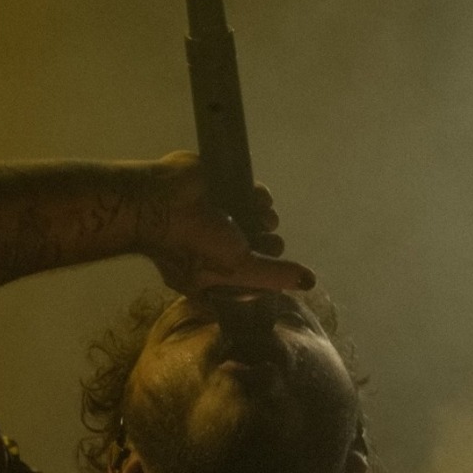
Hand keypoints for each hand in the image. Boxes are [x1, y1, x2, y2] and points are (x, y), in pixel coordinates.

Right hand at [139, 152, 314, 293]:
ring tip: (262, 219)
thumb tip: (309, 283)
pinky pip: (252, 194)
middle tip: (268, 245)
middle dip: (269, 247)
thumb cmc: (195, 246)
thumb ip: (274, 276)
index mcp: (211, 273)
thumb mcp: (238, 270)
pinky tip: (257, 200)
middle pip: (258, 248)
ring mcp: (219, 217)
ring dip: (266, 219)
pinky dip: (259, 197)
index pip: (247, 279)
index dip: (264, 276)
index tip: (271, 272)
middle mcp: (216, 246)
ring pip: (258, 220)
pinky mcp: (224, 188)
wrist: (163, 203)